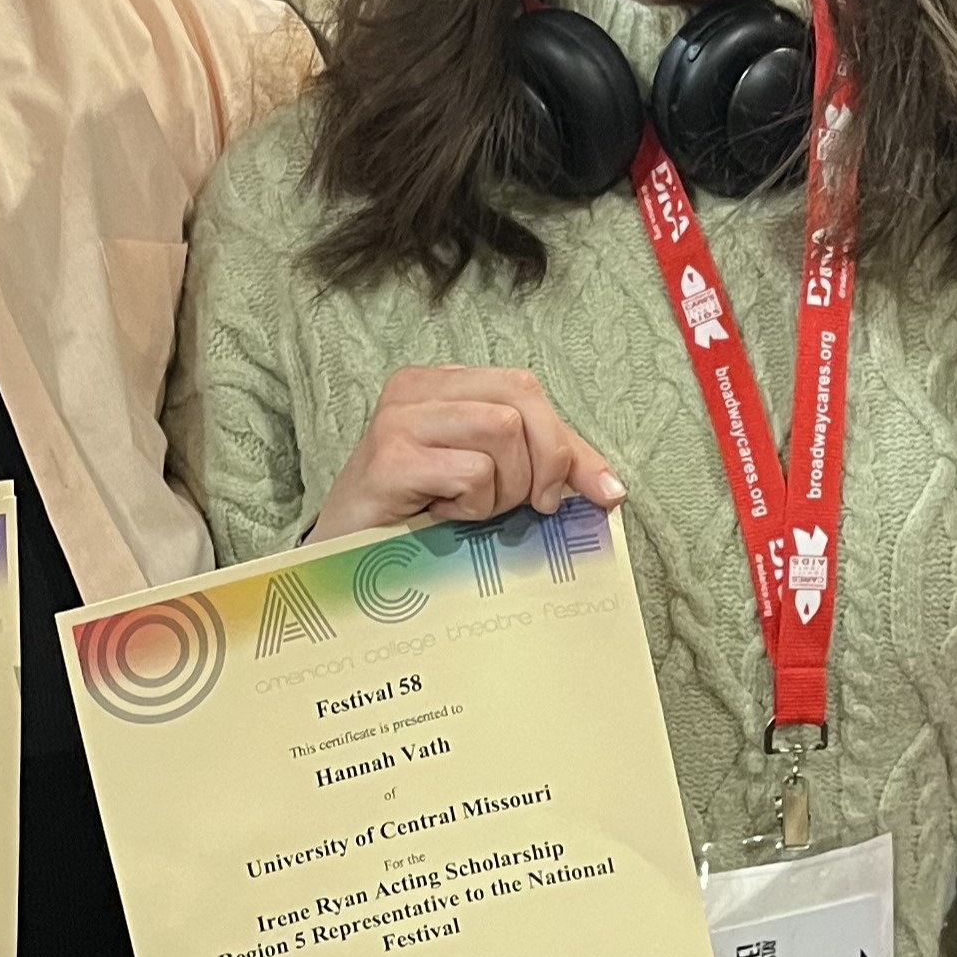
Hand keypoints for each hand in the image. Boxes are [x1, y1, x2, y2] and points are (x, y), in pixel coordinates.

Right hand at [308, 366, 625, 541]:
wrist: (344, 572)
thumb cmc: (420, 527)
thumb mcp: (492, 486)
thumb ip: (546, 471)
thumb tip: (611, 489)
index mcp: (441, 383)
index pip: (527, 389)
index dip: (570, 444)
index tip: (600, 496)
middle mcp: (415, 388)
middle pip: (522, 399)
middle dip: (542, 463)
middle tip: (525, 507)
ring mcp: (397, 419)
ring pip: (502, 431)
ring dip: (502, 490)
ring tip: (467, 512)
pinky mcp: (388, 458)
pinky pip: (473, 471)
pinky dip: (473, 507)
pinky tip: (441, 518)